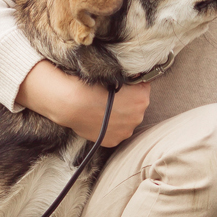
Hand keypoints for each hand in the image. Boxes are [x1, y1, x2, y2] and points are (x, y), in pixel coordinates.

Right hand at [16, 60, 149, 146]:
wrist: (72, 103)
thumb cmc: (92, 85)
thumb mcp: (114, 75)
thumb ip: (129, 79)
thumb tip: (135, 78)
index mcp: (142, 98)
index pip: (143, 89)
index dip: (132, 87)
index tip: (121, 86)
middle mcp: (139, 116)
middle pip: (136, 108)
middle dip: (127, 103)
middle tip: (110, 98)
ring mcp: (126, 131)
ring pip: (126, 122)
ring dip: (118, 117)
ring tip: (102, 110)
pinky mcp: (114, 141)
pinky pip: (115, 132)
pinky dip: (109, 128)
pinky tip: (98, 120)